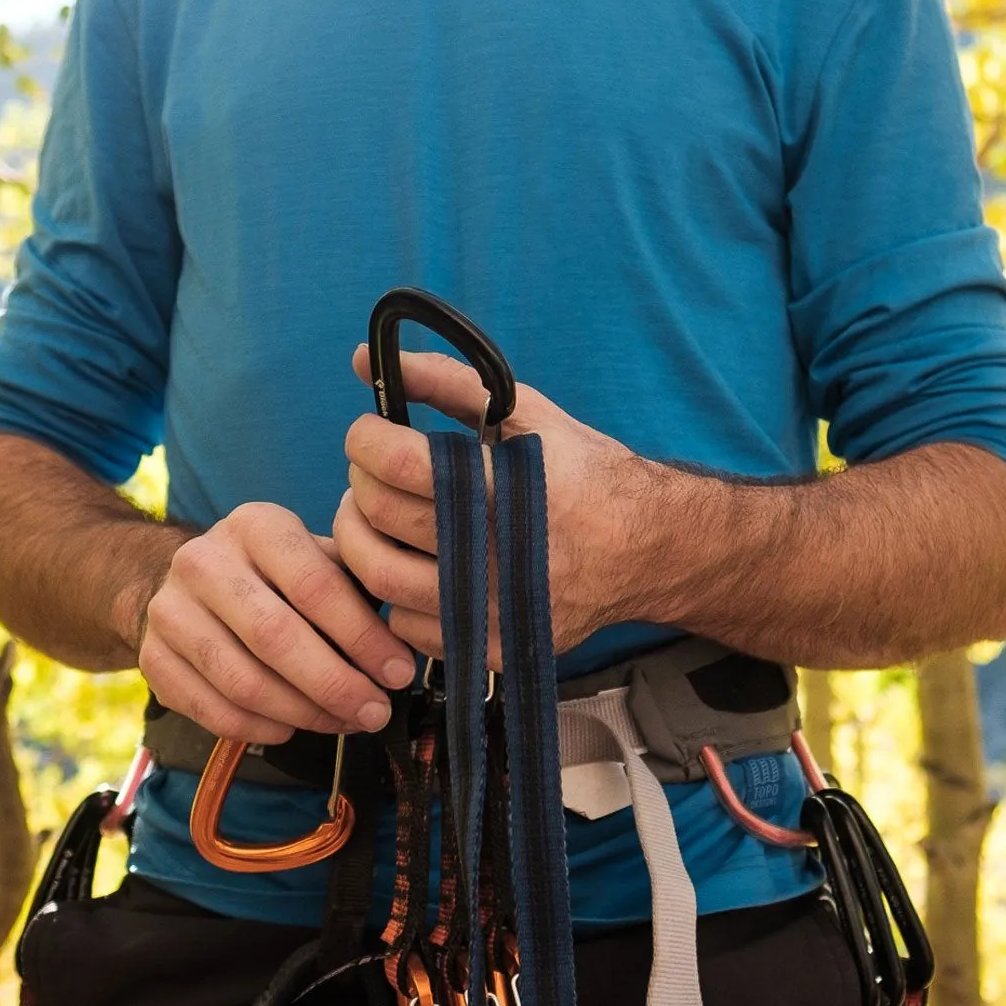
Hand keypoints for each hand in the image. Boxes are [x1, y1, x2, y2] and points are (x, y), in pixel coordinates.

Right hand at [131, 503, 416, 743]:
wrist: (189, 584)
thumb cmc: (276, 576)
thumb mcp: (314, 557)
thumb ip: (356, 586)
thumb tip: (412, 638)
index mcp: (255, 525)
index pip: (315, 585)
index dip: (362, 637)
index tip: (398, 673)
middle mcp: (202, 560)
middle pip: (276, 637)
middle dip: (335, 684)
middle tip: (376, 712)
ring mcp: (169, 610)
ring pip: (243, 680)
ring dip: (303, 714)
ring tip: (345, 724)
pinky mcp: (152, 657)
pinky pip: (212, 709)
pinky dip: (259, 729)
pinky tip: (293, 729)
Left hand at [335, 346, 651, 662]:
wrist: (645, 549)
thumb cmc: (581, 474)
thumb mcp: (526, 414)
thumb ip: (445, 381)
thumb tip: (361, 359)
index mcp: (505, 486)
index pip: (398, 462)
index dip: (365, 439)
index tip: (369, 433)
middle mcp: (496, 553)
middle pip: (379, 515)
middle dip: (360, 481)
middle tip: (373, 471)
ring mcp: (491, 608)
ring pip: (378, 574)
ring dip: (361, 536)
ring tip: (379, 516)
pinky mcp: (490, 646)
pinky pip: (404, 622)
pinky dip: (395, 590)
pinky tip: (415, 563)